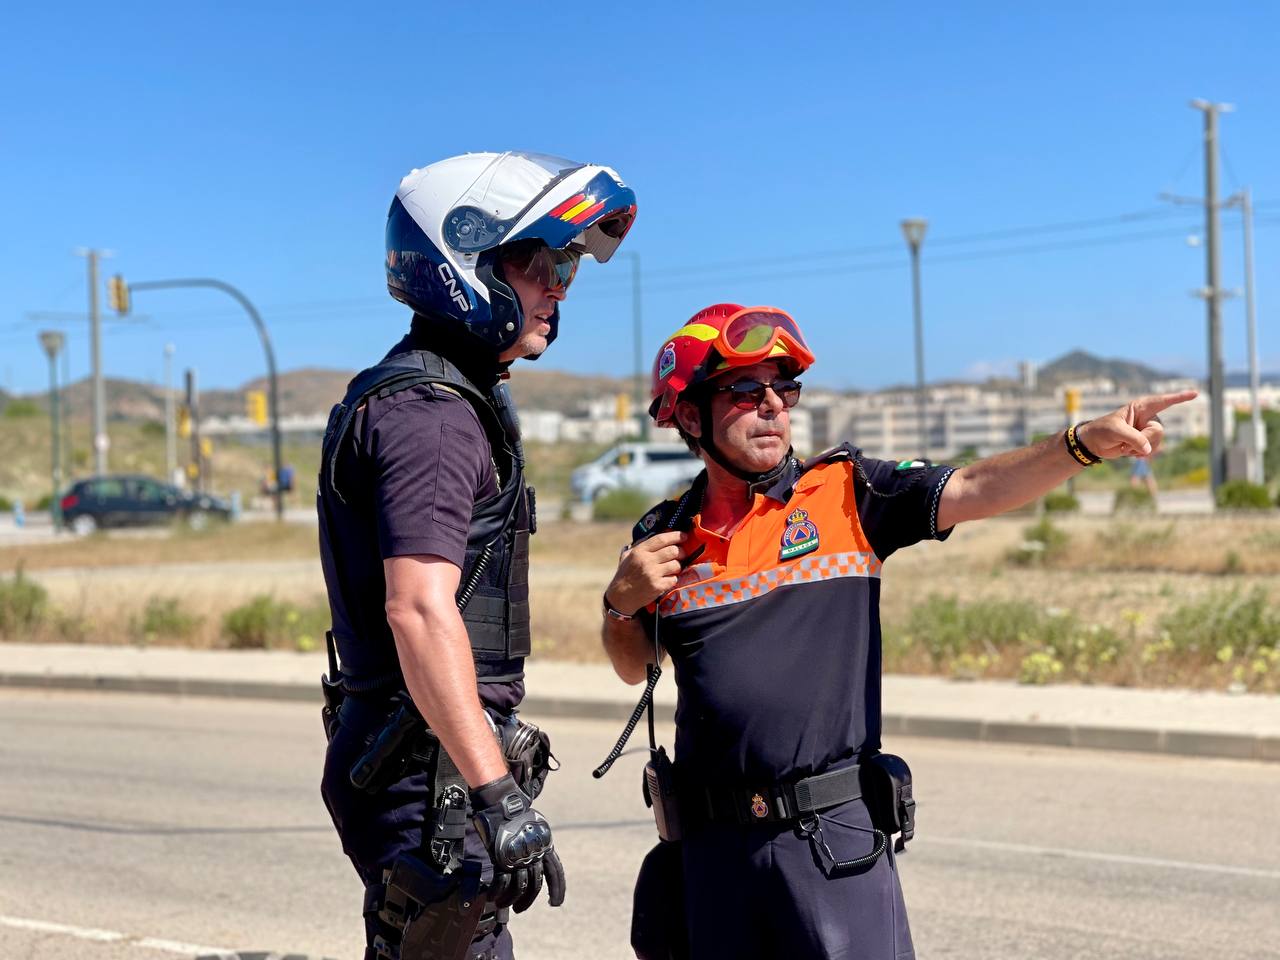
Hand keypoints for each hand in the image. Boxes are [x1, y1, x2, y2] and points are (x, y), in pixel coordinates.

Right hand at [472, 774, 564, 911]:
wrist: (504, 804)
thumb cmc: (518, 814)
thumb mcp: (536, 828)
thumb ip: (537, 844)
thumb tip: (535, 857)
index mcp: (546, 847)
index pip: (556, 873)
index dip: (558, 890)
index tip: (556, 904)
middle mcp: (534, 855)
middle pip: (535, 885)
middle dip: (528, 900)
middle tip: (521, 909)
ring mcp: (518, 858)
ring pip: (518, 888)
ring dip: (511, 900)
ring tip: (505, 905)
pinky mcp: (502, 859)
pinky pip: (501, 883)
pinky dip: (497, 893)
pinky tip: (493, 898)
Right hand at [604, 531, 688, 615]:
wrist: (621, 596)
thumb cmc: (625, 574)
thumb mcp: (628, 556)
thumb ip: (642, 545)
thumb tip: (661, 535)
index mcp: (639, 551)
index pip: (661, 539)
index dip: (676, 536)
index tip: (684, 535)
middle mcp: (647, 561)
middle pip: (673, 551)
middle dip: (681, 552)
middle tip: (681, 554)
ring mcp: (653, 574)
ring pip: (676, 565)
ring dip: (677, 566)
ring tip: (672, 568)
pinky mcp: (658, 586)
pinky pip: (674, 579)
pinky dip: (673, 579)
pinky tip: (666, 579)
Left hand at [1078, 390, 1197, 459]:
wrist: (1094, 443)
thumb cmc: (1102, 430)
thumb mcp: (1115, 432)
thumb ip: (1134, 439)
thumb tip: (1149, 450)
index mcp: (1140, 407)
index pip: (1162, 401)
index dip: (1179, 398)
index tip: (1196, 393)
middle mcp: (1147, 418)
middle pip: (1158, 431)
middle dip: (1143, 440)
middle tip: (1124, 442)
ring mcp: (1147, 431)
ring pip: (1157, 443)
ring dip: (1139, 449)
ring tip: (1124, 446)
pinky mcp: (1145, 442)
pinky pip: (1152, 451)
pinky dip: (1140, 454)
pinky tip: (1128, 451)